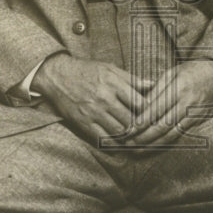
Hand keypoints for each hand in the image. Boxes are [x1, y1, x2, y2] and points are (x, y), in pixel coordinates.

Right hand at [31, 53, 150, 145]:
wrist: (59, 76)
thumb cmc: (88, 70)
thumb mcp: (111, 69)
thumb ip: (132, 79)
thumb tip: (153, 84)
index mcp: (114, 83)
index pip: (139, 103)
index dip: (149, 111)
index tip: (153, 115)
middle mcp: (105, 98)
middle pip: (131, 119)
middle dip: (140, 126)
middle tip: (147, 130)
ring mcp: (93, 112)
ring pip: (119, 131)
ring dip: (129, 136)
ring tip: (135, 136)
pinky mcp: (83, 122)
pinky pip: (102, 139)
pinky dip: (114, 143)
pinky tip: (120, 142)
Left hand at [123, 59, 212, 145]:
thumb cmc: (191, 71)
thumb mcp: (172, 72)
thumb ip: (156, 89)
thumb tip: (138, 105)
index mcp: (178, 86)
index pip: (156, 107)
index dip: (141, 120)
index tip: (128, 129)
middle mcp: (187, 101)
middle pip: (163, 123)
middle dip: (144, 136)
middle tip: (129, 142)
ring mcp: (194, 112)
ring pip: (171, 132)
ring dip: (153, 143)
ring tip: (138, 148)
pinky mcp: (198, 120)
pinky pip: (180, 133)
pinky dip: (166, 142)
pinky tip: (154, 145)